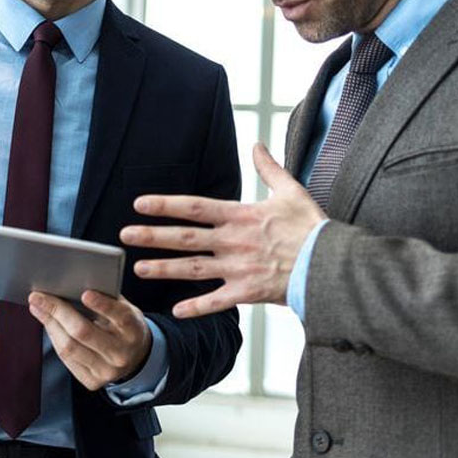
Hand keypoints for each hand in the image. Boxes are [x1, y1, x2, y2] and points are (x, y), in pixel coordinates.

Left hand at [28, 290, 151, 390]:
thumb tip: (73, 284)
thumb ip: (106, 297)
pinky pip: (66, 359)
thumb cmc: (124, 325)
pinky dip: (54, 338)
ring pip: (69, 347)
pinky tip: (48, 324)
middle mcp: (121, 353)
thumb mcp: (124, 308)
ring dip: (49, 325)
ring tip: (37, 308)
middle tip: (38, 297)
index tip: (85, 294)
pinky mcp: (92, 381)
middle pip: (83, 332)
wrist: (135, 357)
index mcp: (133, 330)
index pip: (119, 317)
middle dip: (57, 312)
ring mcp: (106, 370)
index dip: (102, 305)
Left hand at [120, 143, 324, 317]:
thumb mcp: (291, 191)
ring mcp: (238, 268)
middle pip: (185, 238)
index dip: (165, 205)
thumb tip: (257, 145)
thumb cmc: (312, 227)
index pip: (194, 207)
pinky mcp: (248, 292)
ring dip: (164, 269)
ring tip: (139, 270)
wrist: (332, 264)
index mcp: (240, 216)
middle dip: (152, 236)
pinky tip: (175, 312)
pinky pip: (217, 301)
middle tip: (124, 236)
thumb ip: (269, 168)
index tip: (139, 204)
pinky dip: (196, 307)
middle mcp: (233, 241)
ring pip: (193, 269)